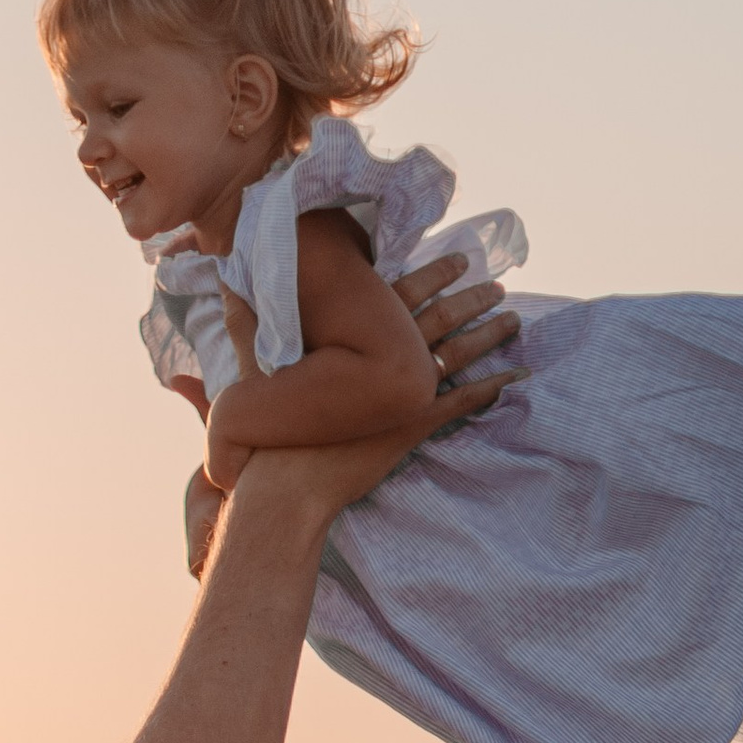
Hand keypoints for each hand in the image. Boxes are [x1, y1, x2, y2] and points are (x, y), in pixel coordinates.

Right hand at [183, 251, 521, 569]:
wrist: (286, 483)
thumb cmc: (266, 430)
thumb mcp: (251, 368)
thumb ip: (246, 327)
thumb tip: (227, 289)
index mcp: (353, 335)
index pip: (403, 292)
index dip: (433, 273)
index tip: (459, 258)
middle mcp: (384, 356)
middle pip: (440, 316)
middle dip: (472, 298)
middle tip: (498, 284)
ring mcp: (403, 391)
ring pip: (458, 352)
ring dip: (488, 334)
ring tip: (514, 318)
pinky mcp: (413, 425)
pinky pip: (463, 402)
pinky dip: (491, 388)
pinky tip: (515, 376)